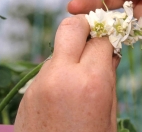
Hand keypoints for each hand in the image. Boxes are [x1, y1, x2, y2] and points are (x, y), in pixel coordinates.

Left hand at [14, 15, 119, 131]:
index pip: (101, 39)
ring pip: (59, 48)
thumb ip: (108, 79)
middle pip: (70, 26)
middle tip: (94, 34)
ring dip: (73, 51)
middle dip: (85, 24)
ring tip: (82, 70)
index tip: (112, 38)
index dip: (109, 37)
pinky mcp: (29, 91)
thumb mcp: (108, 115)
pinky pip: (49, 68)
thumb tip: (110, 53)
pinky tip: (67, 87)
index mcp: (91, 83)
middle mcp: (62, 75)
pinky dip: (61, 68)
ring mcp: (41, 82)